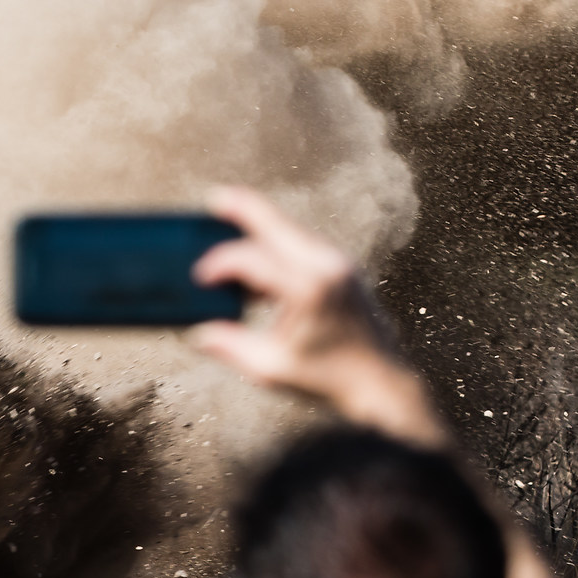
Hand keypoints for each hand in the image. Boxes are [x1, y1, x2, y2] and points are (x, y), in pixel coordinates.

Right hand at [188, 187, 446, 445]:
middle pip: (279, 226)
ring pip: (292, 231)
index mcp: (308, 291)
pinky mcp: (343, 269)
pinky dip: (278, 239)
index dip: (220, 264)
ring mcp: (340, 265)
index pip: (253, 261)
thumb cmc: (326, 378)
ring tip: (230, 212)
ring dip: (261, 223)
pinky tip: (258, 246)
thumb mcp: (270, 368)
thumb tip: (198, 333)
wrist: (378, 381)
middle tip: (216, 196)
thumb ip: (231, 348)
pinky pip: (304, 243)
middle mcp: (328, 269)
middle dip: (245, 209)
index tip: (198, 279)